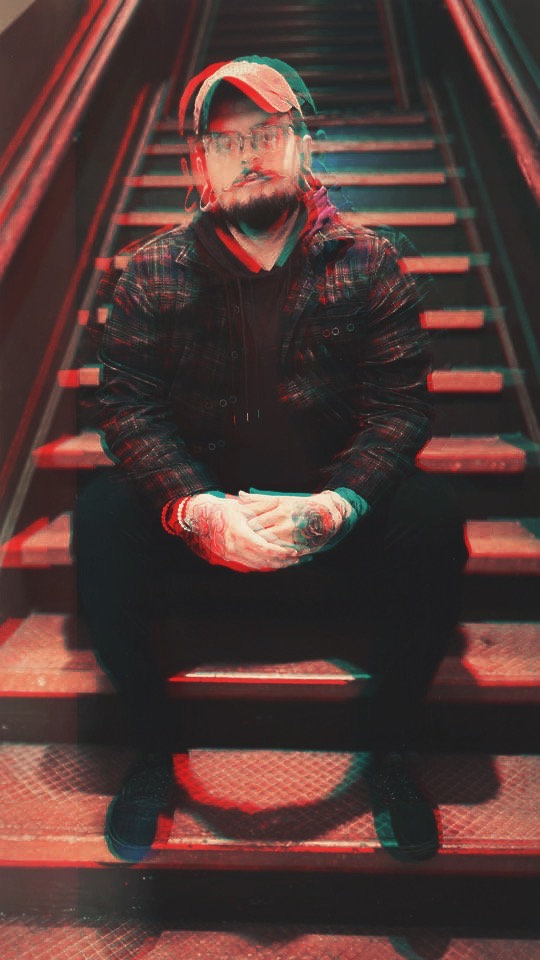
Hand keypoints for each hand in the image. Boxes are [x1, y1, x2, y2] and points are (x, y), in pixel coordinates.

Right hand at [183, 493, 301, 572]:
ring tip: (292, 562)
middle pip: (263, 559)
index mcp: (240, 533)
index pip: (264, 547)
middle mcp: (235, 546)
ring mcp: (232, 554)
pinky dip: (265, 564)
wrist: (203, 517)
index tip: (293, 551)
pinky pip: (251, 564)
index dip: (280, 550)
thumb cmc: (224, 509)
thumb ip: (260, 508)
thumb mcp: (242, 506)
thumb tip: (279, 503)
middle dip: (282, 560)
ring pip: (258, 564)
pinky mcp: (231, 557)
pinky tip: (276, 562)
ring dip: (276, 564)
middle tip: (298, 559)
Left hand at [238, 490, 351, 557]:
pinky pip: (282, 553)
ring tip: (251, 550)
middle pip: (261, 534)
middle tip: (240, 543)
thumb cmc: (299, 505)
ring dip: (260, 549)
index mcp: (279, 508)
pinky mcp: (300, 544)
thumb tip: (240, 495)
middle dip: (250, 539)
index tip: (238, 530)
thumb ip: (259, 499)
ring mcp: (293, 534)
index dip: (245, 528)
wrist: (326, 513)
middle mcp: (285, 521)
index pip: (255, 520)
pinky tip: (266, 556)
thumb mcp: (280, 499)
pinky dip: (273, 555)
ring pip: (270, 546)